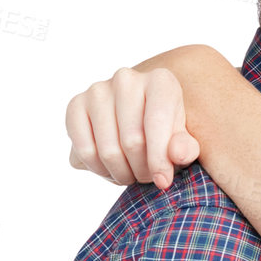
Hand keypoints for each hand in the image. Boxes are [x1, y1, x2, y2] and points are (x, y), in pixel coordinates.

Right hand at [66, 66, 199, 190]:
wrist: (139, 126)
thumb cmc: (167, 136)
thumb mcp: (183, 143)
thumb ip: (185, 149)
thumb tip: (177, 154)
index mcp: (160, 81)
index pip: (156, 123)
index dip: (159, 160)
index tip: (163, 182)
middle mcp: (127, 78)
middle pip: (132, 141)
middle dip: (142, 170)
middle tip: (147, 177)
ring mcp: (98, 90)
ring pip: (108, 151)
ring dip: (121, 173)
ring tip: (132, 173)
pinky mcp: (75, 106)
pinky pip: (84, 151)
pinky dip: (98, 169)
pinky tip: (110, 168)